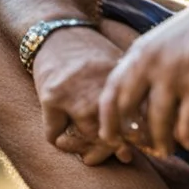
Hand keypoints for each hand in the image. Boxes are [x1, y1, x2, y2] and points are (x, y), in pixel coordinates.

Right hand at [33, 22, 138, 164]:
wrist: (59, 31)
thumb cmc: (93, 56)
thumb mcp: (118, 72)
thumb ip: (130, 105)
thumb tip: (129, 156)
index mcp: (122, 83)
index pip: (136, 125)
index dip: (137, 143)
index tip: (134, 148)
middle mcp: (101, 89)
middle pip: (111, 137)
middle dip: (110, 151)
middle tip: (110, 153)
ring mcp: (76, 93)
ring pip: (83, 140)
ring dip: (83, 149)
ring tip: (86, 149)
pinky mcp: (51, 96)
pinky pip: (54, 136)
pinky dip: (58, 140)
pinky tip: (64, 135)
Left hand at [98, 0, 188, 157]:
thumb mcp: (172, 38)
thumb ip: (157, 61)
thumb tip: (148, 93)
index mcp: (143, 50)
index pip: (111, 91)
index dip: (108, 118)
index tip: (114, 137)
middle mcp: (153, 63)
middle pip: (126, 112)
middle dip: (131, 136)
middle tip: (142, 149)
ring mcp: (176, 75)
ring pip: (157, 125)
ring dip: (161, 143)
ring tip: (168, 150)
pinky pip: (187, 127)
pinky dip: (188, 139)